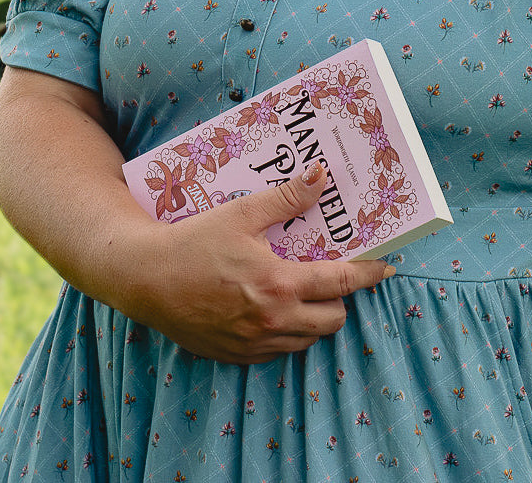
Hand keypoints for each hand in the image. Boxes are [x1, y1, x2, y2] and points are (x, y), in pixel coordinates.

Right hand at [135, 161, 394, 363]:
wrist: (144, 278)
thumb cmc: (193, 241)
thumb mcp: (242, 212)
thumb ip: (286, 198)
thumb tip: (321, 176)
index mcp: (279, 284)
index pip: (341, 283)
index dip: (369, 275)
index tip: (387, 267)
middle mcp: (273, 320)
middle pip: (333, 319)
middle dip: (341, 298)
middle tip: (334, 275)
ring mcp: (255, 343)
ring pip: (308, 339)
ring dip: (315, 318)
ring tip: (305, 291)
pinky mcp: (236, 355)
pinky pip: (279, 351)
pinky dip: (287, 333)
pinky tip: (275, 310)